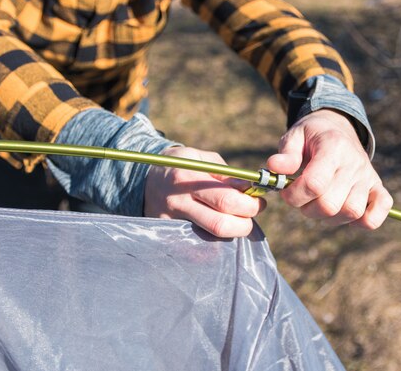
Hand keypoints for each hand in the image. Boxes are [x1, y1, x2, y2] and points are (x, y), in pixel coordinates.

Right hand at [144, 147, 266, 237]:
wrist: (142, 179)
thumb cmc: (180, 165)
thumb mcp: (199, 158)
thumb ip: (223, 173)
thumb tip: (249, 188)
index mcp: (187, 177)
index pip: (226, 199)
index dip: (249, 203)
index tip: (258, 200)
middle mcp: (178, 201)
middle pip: (221, 224)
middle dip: (246, 222)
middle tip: (251, 213)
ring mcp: (171, 221)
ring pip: (212, 236)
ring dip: (234, 231)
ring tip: (239, 220)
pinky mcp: (168, 233)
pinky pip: (199, 241)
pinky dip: (216, 238)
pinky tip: (220, 226)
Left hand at [267, 109, 392, 228]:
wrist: (338, 127)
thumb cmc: (312, 136)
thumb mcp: (294, 136)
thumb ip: (286, 153)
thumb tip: (274, 167)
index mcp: (333, 147)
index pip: (314, 184)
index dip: (294, 195)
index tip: (285, 192)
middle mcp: (354, 163)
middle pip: (330, 204)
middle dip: (307, 208)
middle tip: (301, 198)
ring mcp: (368, 177)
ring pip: (351, 212)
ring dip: (329, 217)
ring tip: (319, 204)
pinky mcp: (377, 189)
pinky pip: (376, 216)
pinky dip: (362, 222)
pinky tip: (343, 212)